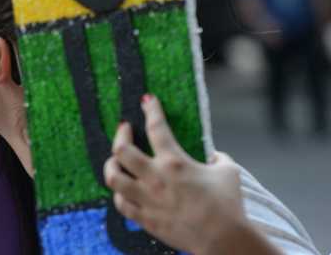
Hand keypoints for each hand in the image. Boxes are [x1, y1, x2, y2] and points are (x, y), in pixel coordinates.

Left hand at [103, 95, 252, 254]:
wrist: (223, 240)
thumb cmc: (228, 206)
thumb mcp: (229, 172)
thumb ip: (218, 158)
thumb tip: (214, 155)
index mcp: (174, 162)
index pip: (156, 128)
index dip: (151, 110)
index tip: (146, 100)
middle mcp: (154, 178)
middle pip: (121, 150)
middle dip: (120, 134)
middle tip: (124, 128)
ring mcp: (146, 199)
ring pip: (113, 177)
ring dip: (111, 166)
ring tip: (115, 161)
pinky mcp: (144, 218)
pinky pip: (120, 204)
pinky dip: (119, 195)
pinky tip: (123, 190)